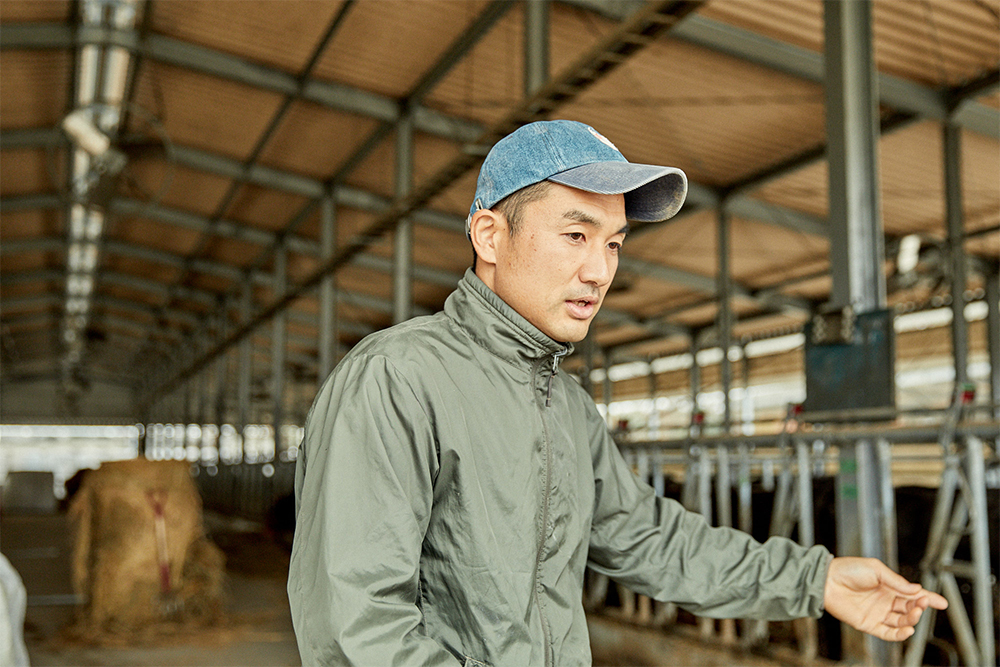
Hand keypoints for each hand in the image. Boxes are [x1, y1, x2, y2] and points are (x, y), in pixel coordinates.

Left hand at [823, 557, 947, 640]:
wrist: (826, 579)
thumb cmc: (848, 570)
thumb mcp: (875, 569)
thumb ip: (896, 581)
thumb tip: (916, 589)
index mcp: (889, 587)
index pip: (913, 594)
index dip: (928, 598)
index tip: (942, 602)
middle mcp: (885, 601)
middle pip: (910, 609)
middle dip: (920, 607)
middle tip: (923, 602)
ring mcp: (878, 613)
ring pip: (902, 622)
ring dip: (912, 620)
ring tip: (915, 613)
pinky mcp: (869, 624)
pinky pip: (888, 633)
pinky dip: (900, 634)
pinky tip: (908, 630)